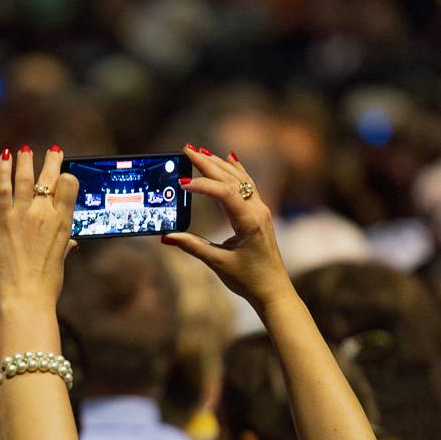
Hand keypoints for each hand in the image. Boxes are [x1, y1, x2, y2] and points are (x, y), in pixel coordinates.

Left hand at [0, 146, 78, 310]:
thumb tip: (71, 243)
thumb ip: (64, 245)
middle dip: (53, 161)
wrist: (25, 296)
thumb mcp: (60, 260)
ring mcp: (23, 214)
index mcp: (64, 223)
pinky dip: (3, 169)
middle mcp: (45, 214)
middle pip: (51, 177)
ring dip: (27, 160)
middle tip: (54, 151)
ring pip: (26, 177)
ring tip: (26, 150)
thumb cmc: (45, 284)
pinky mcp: (2, 218)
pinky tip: (4, 156)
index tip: (65, 173)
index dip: (67, 176)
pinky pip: (3, 187)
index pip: (70, 186)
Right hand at [163, 146, 291, 309]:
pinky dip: (236, 171)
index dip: (203, 185)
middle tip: (187, 149)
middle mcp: (258, 211)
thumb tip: (167, 237)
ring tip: (200, 151)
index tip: (182, 183)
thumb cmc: (249, 280)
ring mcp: (261, 210)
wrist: (273, 290)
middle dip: (208, 163)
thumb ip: (193, 247)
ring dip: (219, 164)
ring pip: (240, 179)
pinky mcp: (259, 214)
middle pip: (231, 179)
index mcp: (249, 221)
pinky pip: (247, 185)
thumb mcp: (218, 264)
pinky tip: (230, 159)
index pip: (225, 193)